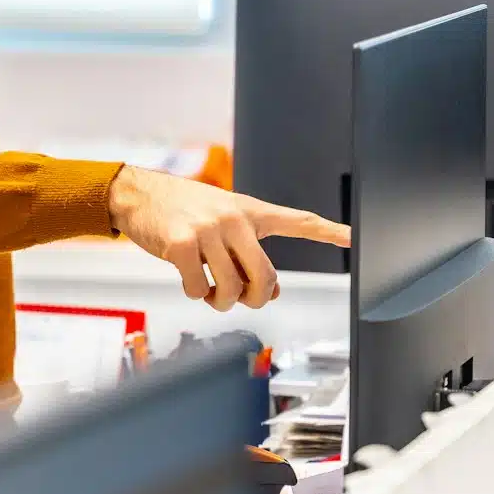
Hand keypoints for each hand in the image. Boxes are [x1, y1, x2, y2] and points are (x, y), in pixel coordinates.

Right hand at [107, 167, 350, 310]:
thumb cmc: (182, 210)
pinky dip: (193, 292)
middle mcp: (233, 218)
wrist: (138, 193)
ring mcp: (207, 230)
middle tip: (241, 298)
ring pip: (231, 290)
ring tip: (208, 287)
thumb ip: (248, 254)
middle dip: (255, 299)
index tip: (356, 237)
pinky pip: (199, 289)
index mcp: (249, 210)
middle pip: (265, 277)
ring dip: (220, 300)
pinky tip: (186, 277)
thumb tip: (272, 294)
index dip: (329, 231)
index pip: (297, 220)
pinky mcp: (180, 244)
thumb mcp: (222, 223)